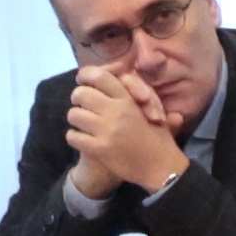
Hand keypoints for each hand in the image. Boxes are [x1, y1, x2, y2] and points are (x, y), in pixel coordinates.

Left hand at [65, 65, 188, 199]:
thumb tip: (119, 66)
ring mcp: (106, 130)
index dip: (85, 76)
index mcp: (127, 99)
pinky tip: (83, 141)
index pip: (98, 75)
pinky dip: (75, 138)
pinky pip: (73, 136)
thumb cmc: (159, 139)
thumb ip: (136, 89)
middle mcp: (115, 111)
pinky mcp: (99, 149)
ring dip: (76, 120)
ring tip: (84, 126)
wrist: (162, 169)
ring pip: (74, 115)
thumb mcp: (153, 109)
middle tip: (84, 107)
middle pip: (80, 94)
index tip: (83, 82)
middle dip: (78, 99)